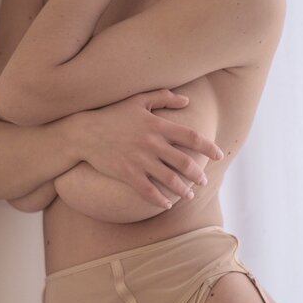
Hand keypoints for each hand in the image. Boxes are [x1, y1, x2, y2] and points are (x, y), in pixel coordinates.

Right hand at [78, 89, 223, 208]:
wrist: (84, 133)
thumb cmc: (111, 114)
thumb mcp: (137, 100)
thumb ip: (163, 98)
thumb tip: (186, 100)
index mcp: (157, 125)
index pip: (191, 137)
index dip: (208, 147)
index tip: (218, 155)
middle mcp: (152, 144)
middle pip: (184, 162)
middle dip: (197, 174)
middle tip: (203, 180)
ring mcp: (139, 160)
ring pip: (169, 179)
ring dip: (183, 189)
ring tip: (189, 194)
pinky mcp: (127, 174)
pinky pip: (148, 191)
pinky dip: (160, 200)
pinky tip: (166, 204)